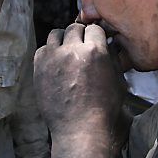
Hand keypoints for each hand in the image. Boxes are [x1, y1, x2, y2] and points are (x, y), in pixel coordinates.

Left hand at [34, 23, 127, 142]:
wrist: (79, 129)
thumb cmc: (103, 109)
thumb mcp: (118, 82)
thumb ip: (112, 59)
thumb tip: (108, 44)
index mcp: (95, 51)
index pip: (94, 28)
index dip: (96, 35)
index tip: (96, 41)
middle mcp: (72, 50)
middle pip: (74, 28)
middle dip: (80, 35)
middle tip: (82, 46)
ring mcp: (53, 58)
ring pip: (56, 34)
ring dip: (63, 40)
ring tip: (67, 51)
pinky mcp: (39, 67)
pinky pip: (43, 48)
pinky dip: (50, 52)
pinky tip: (56, 62)